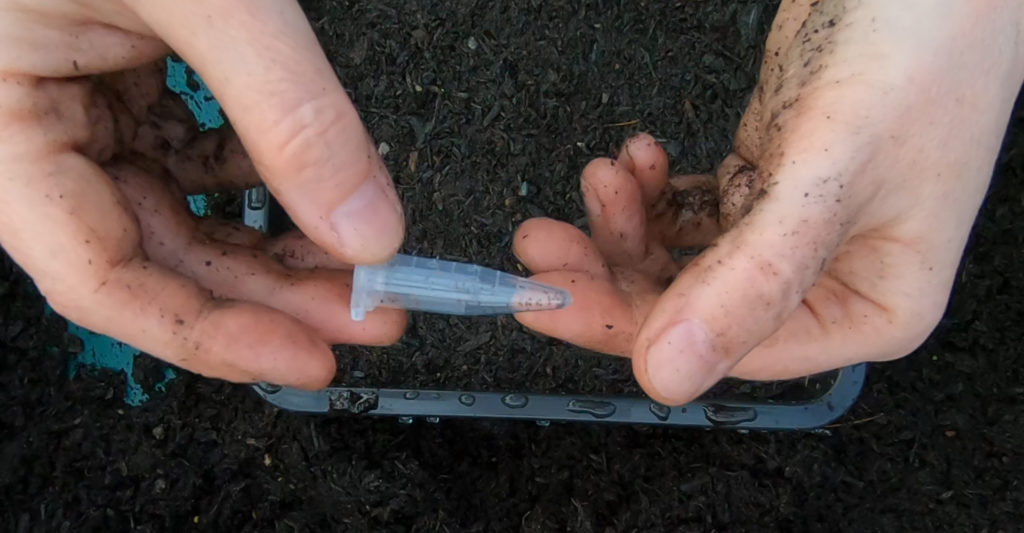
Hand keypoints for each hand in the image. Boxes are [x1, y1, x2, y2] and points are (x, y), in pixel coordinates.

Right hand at [0, 0, 406, 388]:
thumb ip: (285, 111)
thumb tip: (363, 224)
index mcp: (0, 125)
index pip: (99, 279)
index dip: (211, 334)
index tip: (308, 355)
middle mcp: (28, 125)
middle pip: (157, 255)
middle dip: (272, 294)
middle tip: (364, 314)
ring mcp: (71, 100)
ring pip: (178, 211)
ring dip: (272, 240)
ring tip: (356, 257)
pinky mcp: (113, 73)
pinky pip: (184, 153)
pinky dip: (251, 175)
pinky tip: (303, 182)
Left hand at [512, 0, 1023, 404]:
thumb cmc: (923, 51)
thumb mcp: (828, 173)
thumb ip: (750, 281)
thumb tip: (671, 375)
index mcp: (871, 307)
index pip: (728, 348)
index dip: (630, 326)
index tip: (555, 301)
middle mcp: (832, 280)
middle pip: (691, 308)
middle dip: (610, 270)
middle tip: (545, 243)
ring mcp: (795, 232)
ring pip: (681, 259)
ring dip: (625, 223)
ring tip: (604, 174)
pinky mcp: (769, 185)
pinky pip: (689, 211)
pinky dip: (653, 190)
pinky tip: (640, 160)